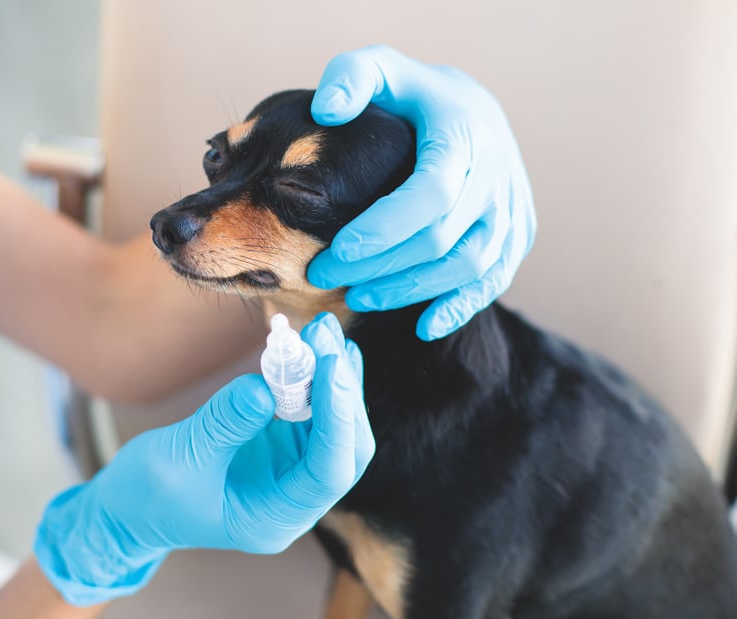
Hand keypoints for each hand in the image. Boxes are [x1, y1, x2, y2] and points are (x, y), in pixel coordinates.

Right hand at [34, 313, 372, 604]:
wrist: (129, 506)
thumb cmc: (149, 495)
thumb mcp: (180, 457)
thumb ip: (224, 424)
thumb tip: (264, 388)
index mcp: (274, 518)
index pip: (329, 470)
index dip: (338, 415)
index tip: (331, 363)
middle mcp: (293, 498)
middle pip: (344, 445)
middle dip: (342, 389)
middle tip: (327, 336)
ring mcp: (290, 471)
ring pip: (333, 424)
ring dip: (332, 376)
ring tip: (323, 328)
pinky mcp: (279, 447)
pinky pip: (310, 410)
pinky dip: (313, 378)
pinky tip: (314, 345)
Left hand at [306, 45, 536, 339]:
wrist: (473, 111)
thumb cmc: (413, 97)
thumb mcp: (382, 70)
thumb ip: (351, 78)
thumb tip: (328, 110)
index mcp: (465, 134)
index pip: (430, 193)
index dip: (384, 229)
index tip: (336, 252)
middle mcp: (497, 175)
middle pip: (443, 238)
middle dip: (380, 266)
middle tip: (324, 276)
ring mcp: (511, 209)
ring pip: (469, 266)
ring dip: (411, 290)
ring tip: (357, 299)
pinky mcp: (517, 234)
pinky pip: (494, 281)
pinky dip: (460, 306)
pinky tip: (422, 325)